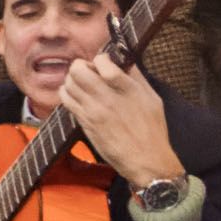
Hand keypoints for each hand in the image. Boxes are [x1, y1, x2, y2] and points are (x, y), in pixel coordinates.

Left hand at [58, 56, 180, 190]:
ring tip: (83, 85)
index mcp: (127, 89)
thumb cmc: (153, 130)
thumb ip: (137, 78)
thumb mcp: (153, 98)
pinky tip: (79, 98)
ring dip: (73, 80)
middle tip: (90, 72)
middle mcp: (106, 98)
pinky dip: (69, 95)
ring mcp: (92, 111)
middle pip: (77, 70)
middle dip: (81, 66)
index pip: (102, 62)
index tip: (104, 64)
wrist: (145, 161)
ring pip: (68, 85)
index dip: (100, 59)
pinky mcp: (84, 123)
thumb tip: (125, 60)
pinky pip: (67, 101)